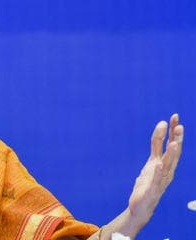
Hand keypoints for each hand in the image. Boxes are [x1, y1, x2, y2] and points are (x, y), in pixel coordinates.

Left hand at [126, 114, 183, 230]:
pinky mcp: (152, 189)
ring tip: (174, 142)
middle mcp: (166, 171)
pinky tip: (158, 165)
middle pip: (173, 153)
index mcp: (165, 164)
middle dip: (177, 139)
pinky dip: (158, 172)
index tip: (175, 116)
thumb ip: (156, 145)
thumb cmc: (148, 183)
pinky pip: (157, 180)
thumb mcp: (151, 161)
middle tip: (180, 125)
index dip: (173, 130)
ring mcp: (160, 180)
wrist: (141, 207)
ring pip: (168, 165)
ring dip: (171, 154)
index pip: (171, 144)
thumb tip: (161, 127)